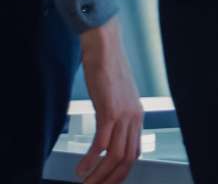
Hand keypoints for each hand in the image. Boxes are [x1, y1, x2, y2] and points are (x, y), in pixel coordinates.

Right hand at [75, 21, 143, 183]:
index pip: (135, 153)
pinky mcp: (109, 111)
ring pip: (115, 156)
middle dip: (110, 179)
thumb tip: (108, 128)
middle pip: (127, 160)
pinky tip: (81, 168)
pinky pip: (101, 143)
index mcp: (137, 116)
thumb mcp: (117, 95)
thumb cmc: (107, 68)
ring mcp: (123, 116)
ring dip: (99, 174)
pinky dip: (90, 160)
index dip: (122, 172)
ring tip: (86, 183)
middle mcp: (134, 118)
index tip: (109, 181)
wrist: (104, 47)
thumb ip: (116, 113)